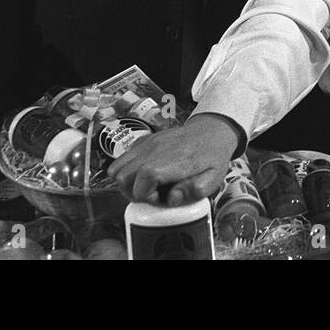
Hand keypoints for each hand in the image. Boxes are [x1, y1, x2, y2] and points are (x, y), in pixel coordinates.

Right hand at [109, 113, 239, 205]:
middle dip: (132, 192)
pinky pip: (124, 156)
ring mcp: (146, 144)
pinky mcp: (145, 140)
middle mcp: (152, 151)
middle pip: (122, 176)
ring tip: (144, 185)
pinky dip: (128, 168)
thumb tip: (171, 198)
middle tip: (150, 194)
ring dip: (126, 181)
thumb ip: (192, 191)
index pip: (140, 183)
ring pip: (117, 166)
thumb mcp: (211, 178)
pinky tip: (145, 172)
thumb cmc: (212, 155)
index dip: (144, 196)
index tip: (157, 198)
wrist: (212, 130)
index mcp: (169, 162)